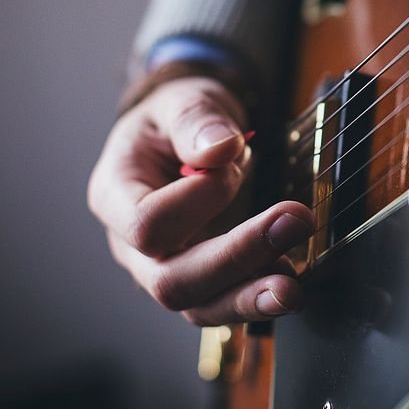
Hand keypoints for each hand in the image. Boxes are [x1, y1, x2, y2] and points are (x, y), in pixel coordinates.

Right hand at [88, 76, 313, 324]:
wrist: (185, 135)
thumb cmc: (174, 119)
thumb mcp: (181, 100)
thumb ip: (196, 120)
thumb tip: (220, 149)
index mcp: (115, 196)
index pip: (147, 224)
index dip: (198, 202)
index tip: (233, 163)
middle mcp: (131, 246)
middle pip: (171, 281)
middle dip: (236, 259)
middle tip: (294, 224)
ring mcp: (166, 268)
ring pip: (198, 307)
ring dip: (249, 299)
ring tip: (292, 288)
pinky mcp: (202, 279)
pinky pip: (224, 303)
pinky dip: (258, 297)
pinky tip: (290, 282)